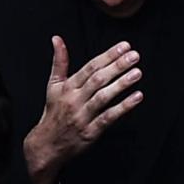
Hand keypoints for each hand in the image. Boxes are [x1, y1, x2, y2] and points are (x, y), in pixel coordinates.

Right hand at [23, 36, 143, 183]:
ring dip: (122, 84)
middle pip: (98, 79)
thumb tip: (57, 38)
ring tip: (137, 73)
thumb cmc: (54, 112)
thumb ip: (59, 62)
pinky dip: (123, 107)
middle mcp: (74, 100)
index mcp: (67, 87)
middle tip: (134, 56)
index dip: (108, 56)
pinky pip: (108, 117)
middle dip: (117, 66)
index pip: (90, 67)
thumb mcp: (53, 86)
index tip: (123, 47)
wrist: (46, 144)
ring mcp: (82, 116)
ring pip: (103, 97)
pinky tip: (137, 97)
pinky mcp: (90, 132)